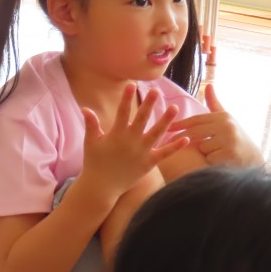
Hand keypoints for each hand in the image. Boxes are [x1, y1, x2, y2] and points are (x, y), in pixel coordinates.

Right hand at [80, 85, 187, 199]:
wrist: (101, 186)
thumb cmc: (94, 163)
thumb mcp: (90, 142)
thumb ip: (91, 125)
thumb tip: (86, 108)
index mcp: (116, 134)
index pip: (122, 112)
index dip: (126, 98)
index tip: (131, 85)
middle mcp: (131, 141)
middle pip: (142, 119)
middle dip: (149, 104)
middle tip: (156, 91)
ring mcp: (141, 152)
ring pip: (156, 133)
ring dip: (166, 120)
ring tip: (175, 108)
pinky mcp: (149, 163)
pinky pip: (164, 154)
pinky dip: (175, 147)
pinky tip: (185, 138)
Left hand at [169, 83, 263, 166]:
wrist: (253, 157)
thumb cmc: (234, 136)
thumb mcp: (225, 118)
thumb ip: (214, 103)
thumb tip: (208, 85)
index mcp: (223, 116)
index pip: (195, 120)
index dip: (179, 124)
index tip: (165, 128)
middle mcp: (226, 126)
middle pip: (194, 132)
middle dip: (179, 139)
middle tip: (167, 144)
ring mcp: (229, 140)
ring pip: (200, 147)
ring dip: (203, 152)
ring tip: (214, 152)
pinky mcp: (229, 154)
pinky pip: (208, 158)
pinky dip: (210, 161)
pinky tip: (218, 161)